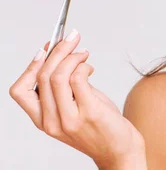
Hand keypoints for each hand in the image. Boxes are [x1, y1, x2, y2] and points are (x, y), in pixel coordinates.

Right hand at [9, 30, 145, 168]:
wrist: (120, 152)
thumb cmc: (100, 128)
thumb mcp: (74, 109)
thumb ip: (65, 88)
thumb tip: (63, 55)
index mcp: (43, 120)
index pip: (20, 91)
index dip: (31, 65)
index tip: (46, 48)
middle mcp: (52, 122)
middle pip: (42, 76)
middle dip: (57, 51)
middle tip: (72, 39)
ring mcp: (70, 119)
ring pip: (58, 76)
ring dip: (72, 56)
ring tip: (83, 54)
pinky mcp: (90, 113)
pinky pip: (79, 79)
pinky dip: (83, 66)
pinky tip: (90, 67)